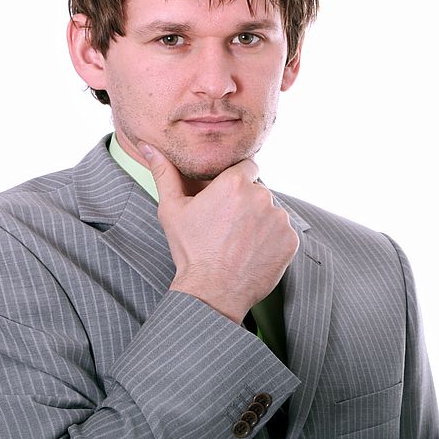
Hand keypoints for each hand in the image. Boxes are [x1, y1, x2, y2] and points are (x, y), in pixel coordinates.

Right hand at [141, 143, 298, 323]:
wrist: (213, 292)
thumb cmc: (190, 251)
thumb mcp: (172, 210)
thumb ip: (164, 173)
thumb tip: (148, 146)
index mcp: (234, 182)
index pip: (247, 166)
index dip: (237, 181)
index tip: (227, 200)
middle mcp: (261, 195)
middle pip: (258, 191)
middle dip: (247, 204)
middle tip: (228, 227)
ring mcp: (279, 218)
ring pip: (272, 212)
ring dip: (261, 222)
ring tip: (240, 243)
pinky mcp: (291, 240)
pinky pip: (283, 233)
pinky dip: (272, 241)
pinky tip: (252, 253)